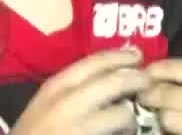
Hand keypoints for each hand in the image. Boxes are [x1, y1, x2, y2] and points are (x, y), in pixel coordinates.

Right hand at [12, 48, 153, 134]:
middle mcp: (68, 105)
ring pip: (122, 114)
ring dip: (131, 115)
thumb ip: (71, 90)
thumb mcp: (45, 105)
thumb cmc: (33, 133)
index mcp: (55, 88)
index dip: (119, 56)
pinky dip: (125, 133)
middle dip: (137, 80)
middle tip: (148, 82)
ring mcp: (79, 128)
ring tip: (130, 120)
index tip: (136, 54)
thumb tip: (109, 76)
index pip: (93, 63)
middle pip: (114, 83)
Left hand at [138, 58, 181, 134]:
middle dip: (150, 98)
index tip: (141, 77)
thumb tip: (150, 74)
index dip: (152, 73)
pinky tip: (174, 131)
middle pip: (166, 97)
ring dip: (159, 120)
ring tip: (160, 117)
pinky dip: (171, 133)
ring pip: (168, 121)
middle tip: (143, 99)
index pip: (175, 69)